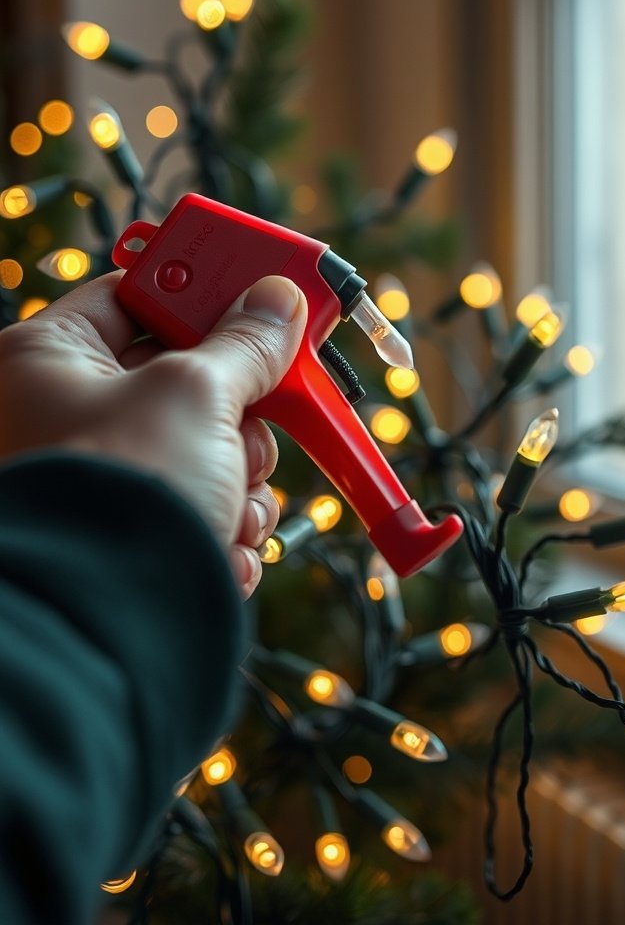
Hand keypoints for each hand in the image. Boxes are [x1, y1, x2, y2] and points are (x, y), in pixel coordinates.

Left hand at [0, 272, 306, 596]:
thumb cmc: (124, 493)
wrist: (112, 630)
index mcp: (45, 361)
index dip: (200, 296)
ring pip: (202, 447)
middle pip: (181, 379)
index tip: (257, 296)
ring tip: (231, 501)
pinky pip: (200, 503)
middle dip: (235, 409)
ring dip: (240, 475)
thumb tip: (278, 302)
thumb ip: (244, 342)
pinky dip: (225, 523)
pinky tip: (221, 544)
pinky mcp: (132, 535)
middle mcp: (60, 417)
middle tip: (258, 412)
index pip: (134, 297)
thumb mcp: (196, 392)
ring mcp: (98, 480)